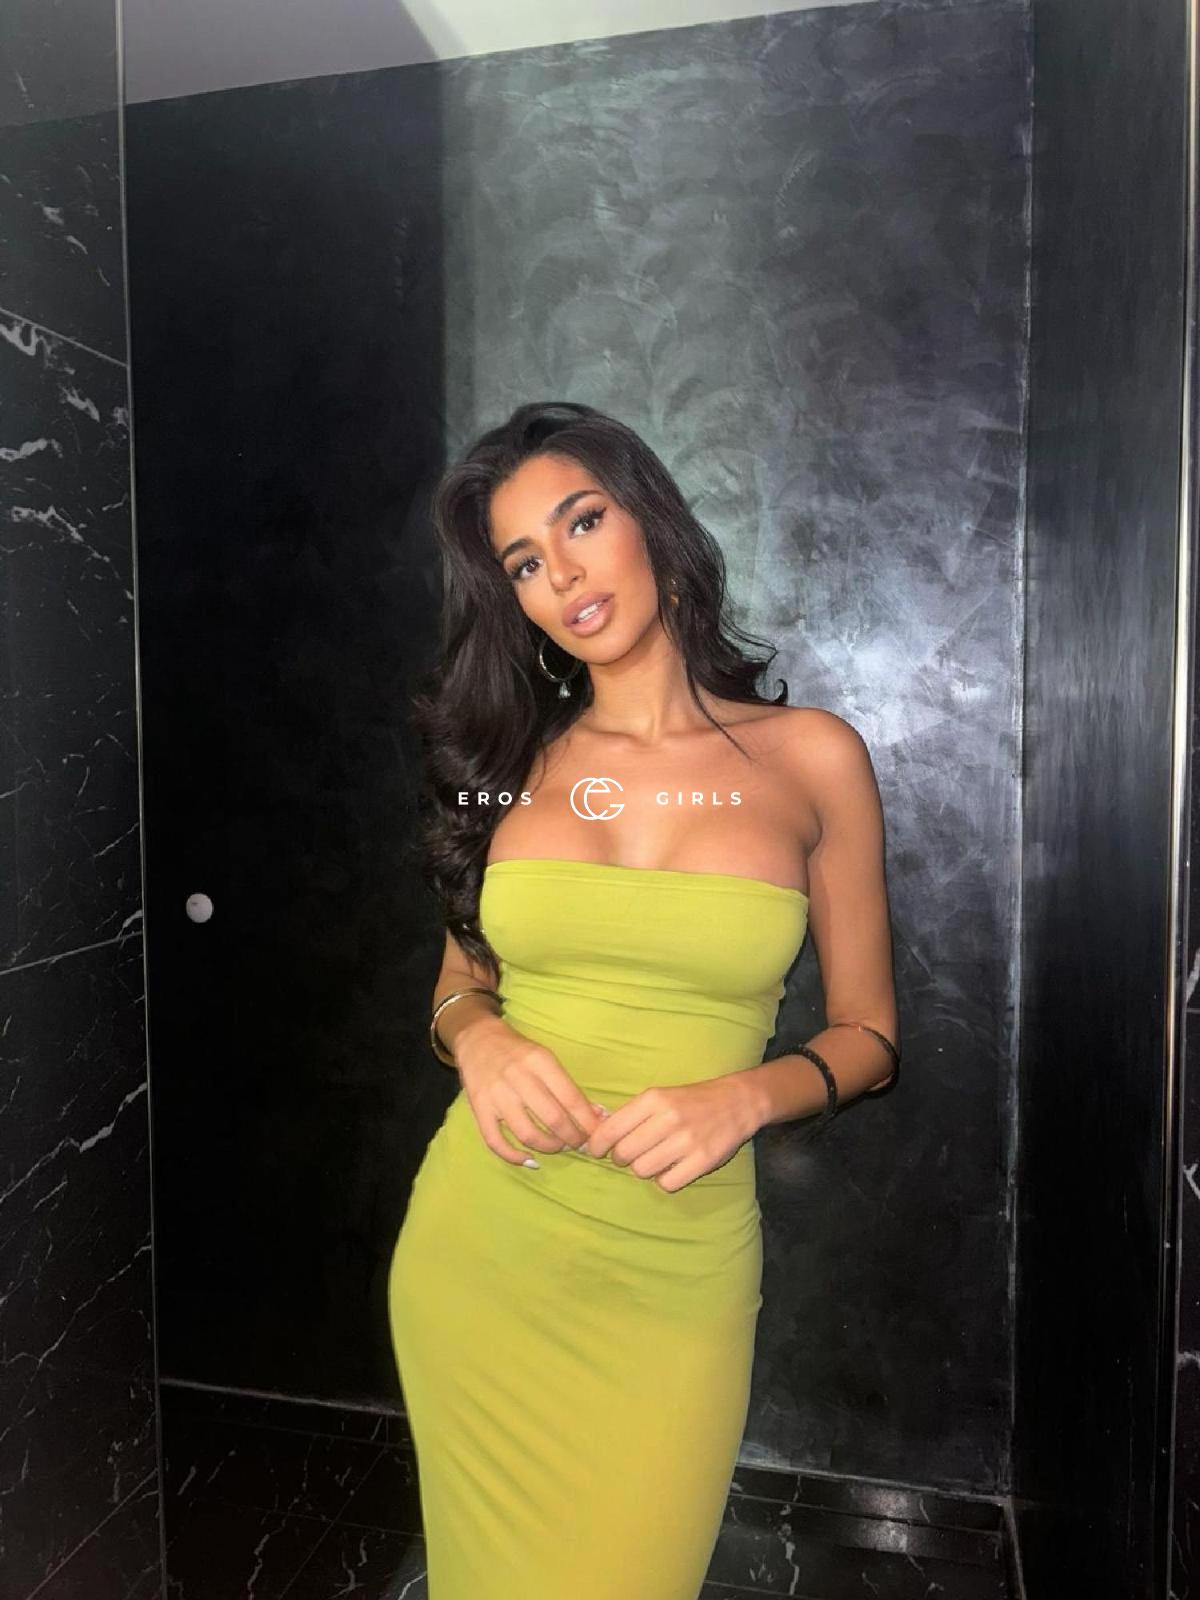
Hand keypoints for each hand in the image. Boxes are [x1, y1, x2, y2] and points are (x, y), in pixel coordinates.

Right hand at [452, 1013, 605, 1167]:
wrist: (478, 1039)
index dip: (588, 1122)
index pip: (571, 1098)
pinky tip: (529, 1159)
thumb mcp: (546, 1058)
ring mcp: (497, 1095)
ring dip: (549, 1147)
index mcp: (540, 1061)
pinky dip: (514, 1156)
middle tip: (580, 1143)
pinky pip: (495, 1141)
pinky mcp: (479, 1108)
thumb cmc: (519, 1052)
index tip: (597, 1134)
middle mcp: (518, 1078)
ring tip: (558, 1146)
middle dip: (573, 1138)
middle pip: (553, 1118)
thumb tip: (597, 1115)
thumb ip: (568, 1087)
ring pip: (527, 1134)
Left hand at [581, 1076, 759, 1191]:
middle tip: (629, 1155)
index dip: (597, 1145)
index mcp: (654, 1099)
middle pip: (624, 1153)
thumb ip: (631, 1114)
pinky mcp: (703, 1160)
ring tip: (653, 1159)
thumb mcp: (659, 1096)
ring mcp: (687, 1141)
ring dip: (643, 1169)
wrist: (736, 1102)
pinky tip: (671, 1168)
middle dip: (621, 1158)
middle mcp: (668, 1118)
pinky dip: (664, 1180)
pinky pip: (667, 1183)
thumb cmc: (690, 1101)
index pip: (610, 1129)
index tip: (596, 1150)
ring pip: (642, 1170)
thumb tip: (597, 1136)